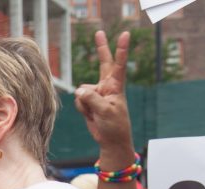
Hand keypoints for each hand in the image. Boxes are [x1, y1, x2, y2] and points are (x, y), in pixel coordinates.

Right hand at [74, 31, 132, 151]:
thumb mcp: (105, 111)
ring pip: (82, 91)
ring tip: (95, 113)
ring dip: (84, 103)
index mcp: (116, 87)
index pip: (118, 65)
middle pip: (103, 63)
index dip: (121, 50)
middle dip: (101, 48)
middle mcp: (107, 86)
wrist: (111, 140)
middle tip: (99, 32)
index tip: (125, 35)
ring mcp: (97, 94)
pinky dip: (81, 108)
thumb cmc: (114, 125)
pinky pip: (78, 100)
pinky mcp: (89, 102)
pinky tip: (90, 115)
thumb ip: (92, 98)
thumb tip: (78, 91)